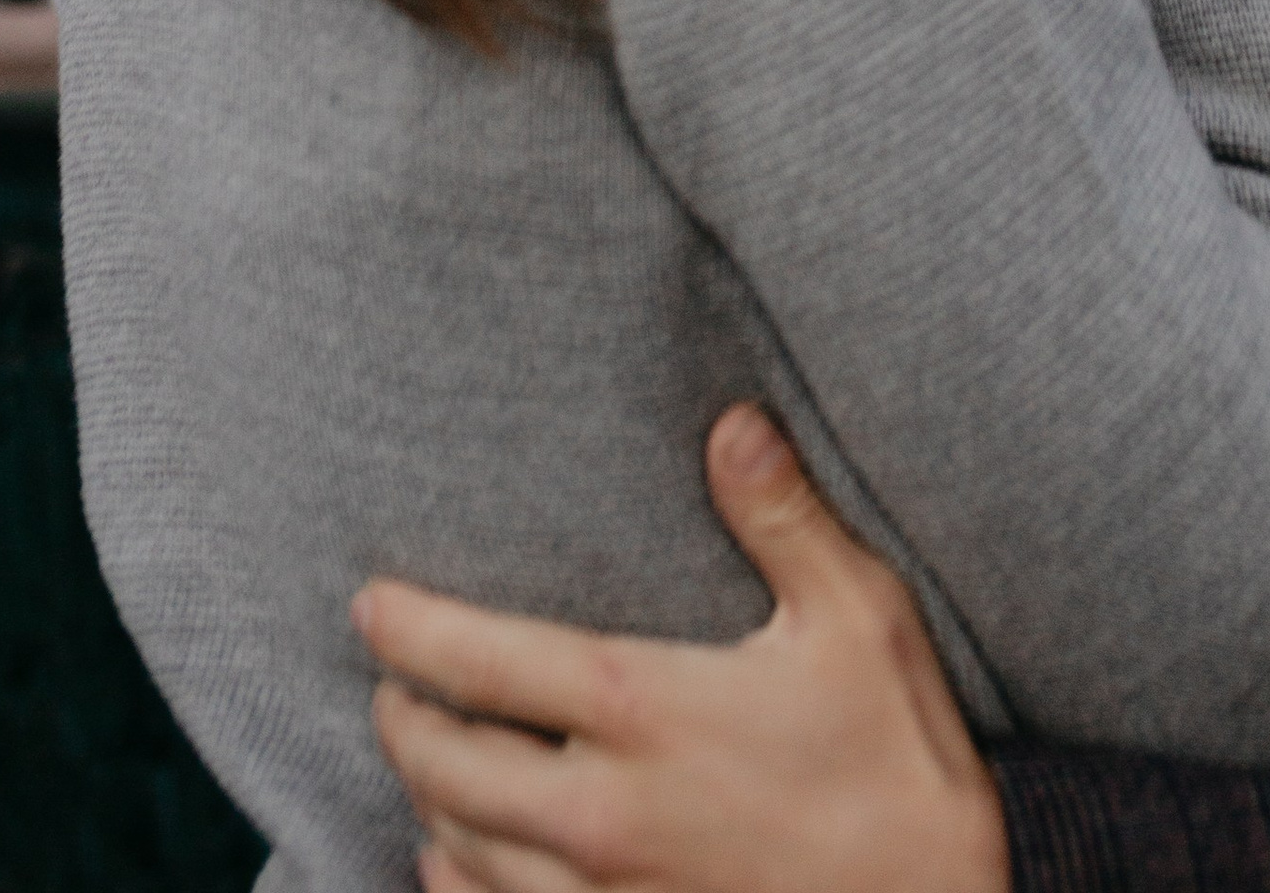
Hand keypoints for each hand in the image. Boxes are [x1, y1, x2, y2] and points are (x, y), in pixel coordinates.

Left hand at [360, 407, 1007, 892]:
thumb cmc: (901, 763)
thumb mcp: (859, 616)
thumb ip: (783, 516)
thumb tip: (731, 422)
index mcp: (643, 711)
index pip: (483, 662)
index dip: (409, 630)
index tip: (369, 605)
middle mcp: (599, 813)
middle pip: (444, 765)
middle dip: (400, 716)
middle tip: (389, 681)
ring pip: (457, 851)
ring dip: (425, 799)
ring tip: (421, 758)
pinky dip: (451, 885)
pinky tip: (451, 862)